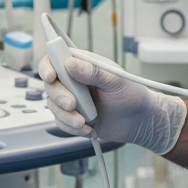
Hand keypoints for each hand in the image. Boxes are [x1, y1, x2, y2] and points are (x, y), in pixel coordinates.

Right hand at [38, 48, 185, 153]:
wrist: (140, 122)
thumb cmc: (132, 95)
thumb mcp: (116, 80)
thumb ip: (93, 72)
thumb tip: (70, 64)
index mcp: (82, 64)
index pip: (55, 58)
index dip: (47, 66)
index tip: (51, 76)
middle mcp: (73, 80)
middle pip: (50, 84)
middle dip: (58, 96)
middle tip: (72, 105)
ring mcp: (72, 99)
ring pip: (53, 106)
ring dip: (66, 116)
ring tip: (85, 123)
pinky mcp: (73, 117)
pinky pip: (61, 122)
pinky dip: (72, 128)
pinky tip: (89, 129)